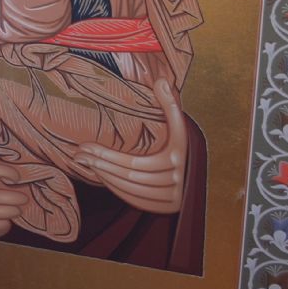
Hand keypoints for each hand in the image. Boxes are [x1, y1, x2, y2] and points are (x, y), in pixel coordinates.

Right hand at [0, 162, 27, 237]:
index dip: (10, 172)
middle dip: (19, 198)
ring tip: (16, 210)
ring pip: (6, 212)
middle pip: (7, 195)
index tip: (17, 177)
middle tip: (23, 199)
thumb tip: (10, 174)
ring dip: (14, 211)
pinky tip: (5, 222)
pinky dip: (5, 224)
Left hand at [74, 80, 187, 213]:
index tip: (85, 145)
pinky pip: (136, 200)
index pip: (135, 162)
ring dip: (104, 177)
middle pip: (130, 176)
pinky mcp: (169, 207)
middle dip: (100, 165)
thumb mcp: (182, 125)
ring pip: (131, 189)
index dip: (108, 156)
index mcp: (179, 157)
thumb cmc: (186, 144)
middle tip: (78, 153)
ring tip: (85, 163)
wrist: (208, 173)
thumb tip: (161, 80)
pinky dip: (116, 189)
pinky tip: (101, 177)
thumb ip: (171, 104)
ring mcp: (174, 196)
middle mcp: (178, 179)